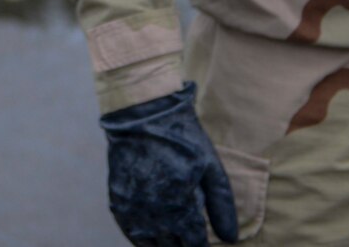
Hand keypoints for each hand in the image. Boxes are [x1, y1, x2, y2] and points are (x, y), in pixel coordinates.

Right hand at [99, 83, 239, 246]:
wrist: (141, 114)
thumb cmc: (182, 138)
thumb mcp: (210, 167)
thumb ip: (222, 205)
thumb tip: (230, 239)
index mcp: (180, 206)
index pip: (194, 243)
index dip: (202, 244)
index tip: (205, 239)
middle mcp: (155, 213)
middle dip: (184, 244)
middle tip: (190, 236)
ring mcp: (133, 208)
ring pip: (151, 244)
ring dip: (165, 243)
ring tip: (174, 237)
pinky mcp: (118, 201)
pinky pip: (131, 233)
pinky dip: (142, 238)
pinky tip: (153, 235)